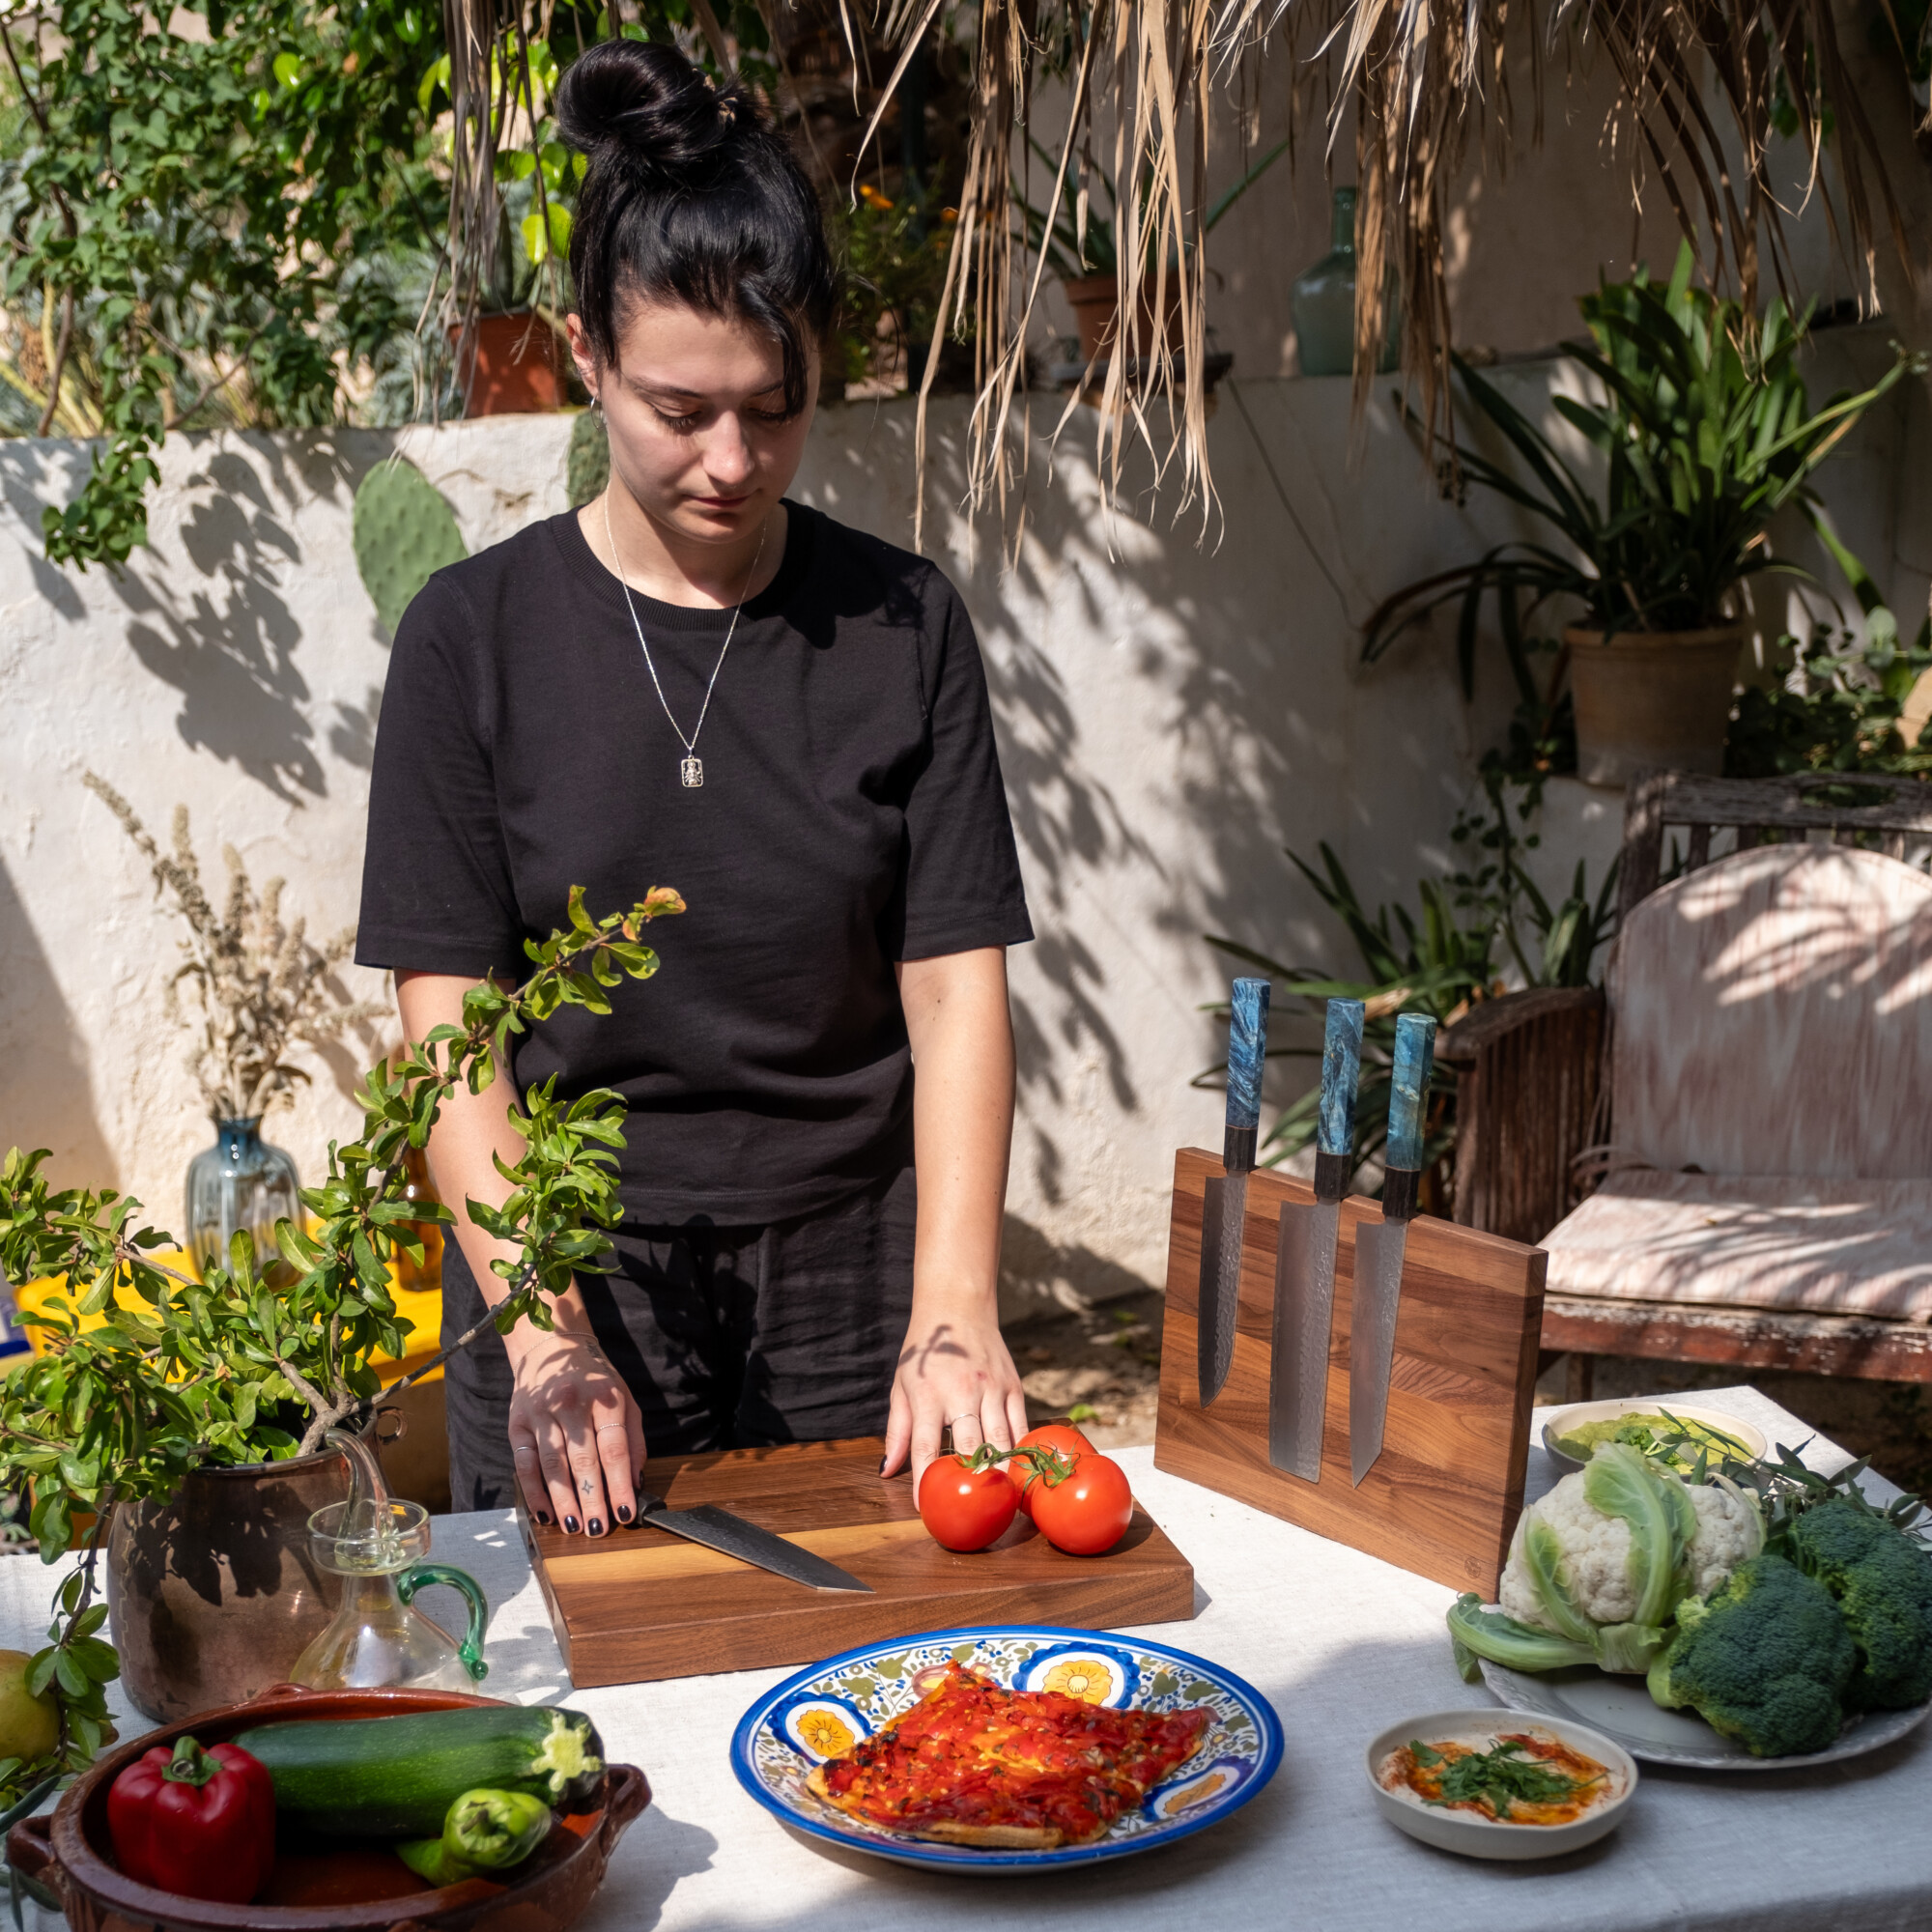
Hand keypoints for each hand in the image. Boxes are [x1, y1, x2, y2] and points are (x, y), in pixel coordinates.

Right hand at [504, 1318, 644, 1536]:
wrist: (551, 1348)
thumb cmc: (595, 1381)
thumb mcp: (625, 1399)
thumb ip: (633, 1441)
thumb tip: (635, 1482)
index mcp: (605, 1398)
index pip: (614, 1449)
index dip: (620, 1484)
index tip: (625, 1513)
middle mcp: (572, 1403)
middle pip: (583, 1460)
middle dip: (592, 1499)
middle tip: (598, 1530)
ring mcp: (542, 1413)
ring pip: (553, 1465)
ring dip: (563, 1500)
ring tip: (574, 1526)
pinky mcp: (518, 1424)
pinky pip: (525, 1464)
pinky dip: (534, 1492)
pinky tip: (545, 1513)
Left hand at [881, 1286, 1028, 1494]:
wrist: (958, 1308)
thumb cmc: (925, 1352)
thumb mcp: (901, 1386)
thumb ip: (897, 1431)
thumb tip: (886, 1471)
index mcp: (928, 1394)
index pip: (927, 1446)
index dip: (926, 1480)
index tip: (925, 1507)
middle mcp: (961, 1392)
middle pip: (969, 1447)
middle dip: (970, 1481)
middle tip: (970, 1510)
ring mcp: (991, 1388)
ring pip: (1000, 1439)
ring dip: (1000, 1472)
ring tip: (1000, 1500)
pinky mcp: (1013, 1386)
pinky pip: (1020, 1425)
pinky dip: (1019, 1450)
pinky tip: (1019, 1470)